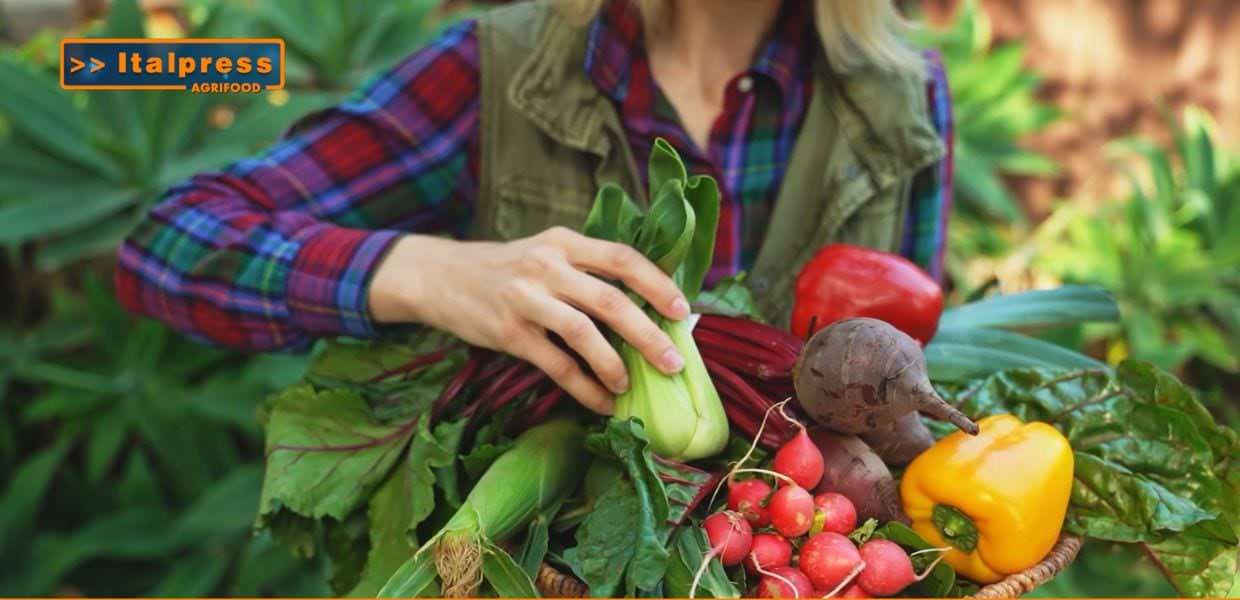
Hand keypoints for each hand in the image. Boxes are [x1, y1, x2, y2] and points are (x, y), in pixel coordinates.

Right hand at [368, 227, 690, 413]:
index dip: (656, 284)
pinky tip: (600, 402)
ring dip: (614, 363)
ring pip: (582, 333)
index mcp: (564, 242)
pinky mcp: (508, 332)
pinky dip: (582, 387)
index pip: (621, 258)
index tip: (683, 310)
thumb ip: (585, 271)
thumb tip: (645, 308)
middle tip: (673, 362)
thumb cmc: (505, 269)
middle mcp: (546, 266)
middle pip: (609, 299)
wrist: (440, 276)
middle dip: (647, 334)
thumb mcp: (545, 253)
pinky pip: (554, 365)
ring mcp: (525, 299)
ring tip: (630, 386)